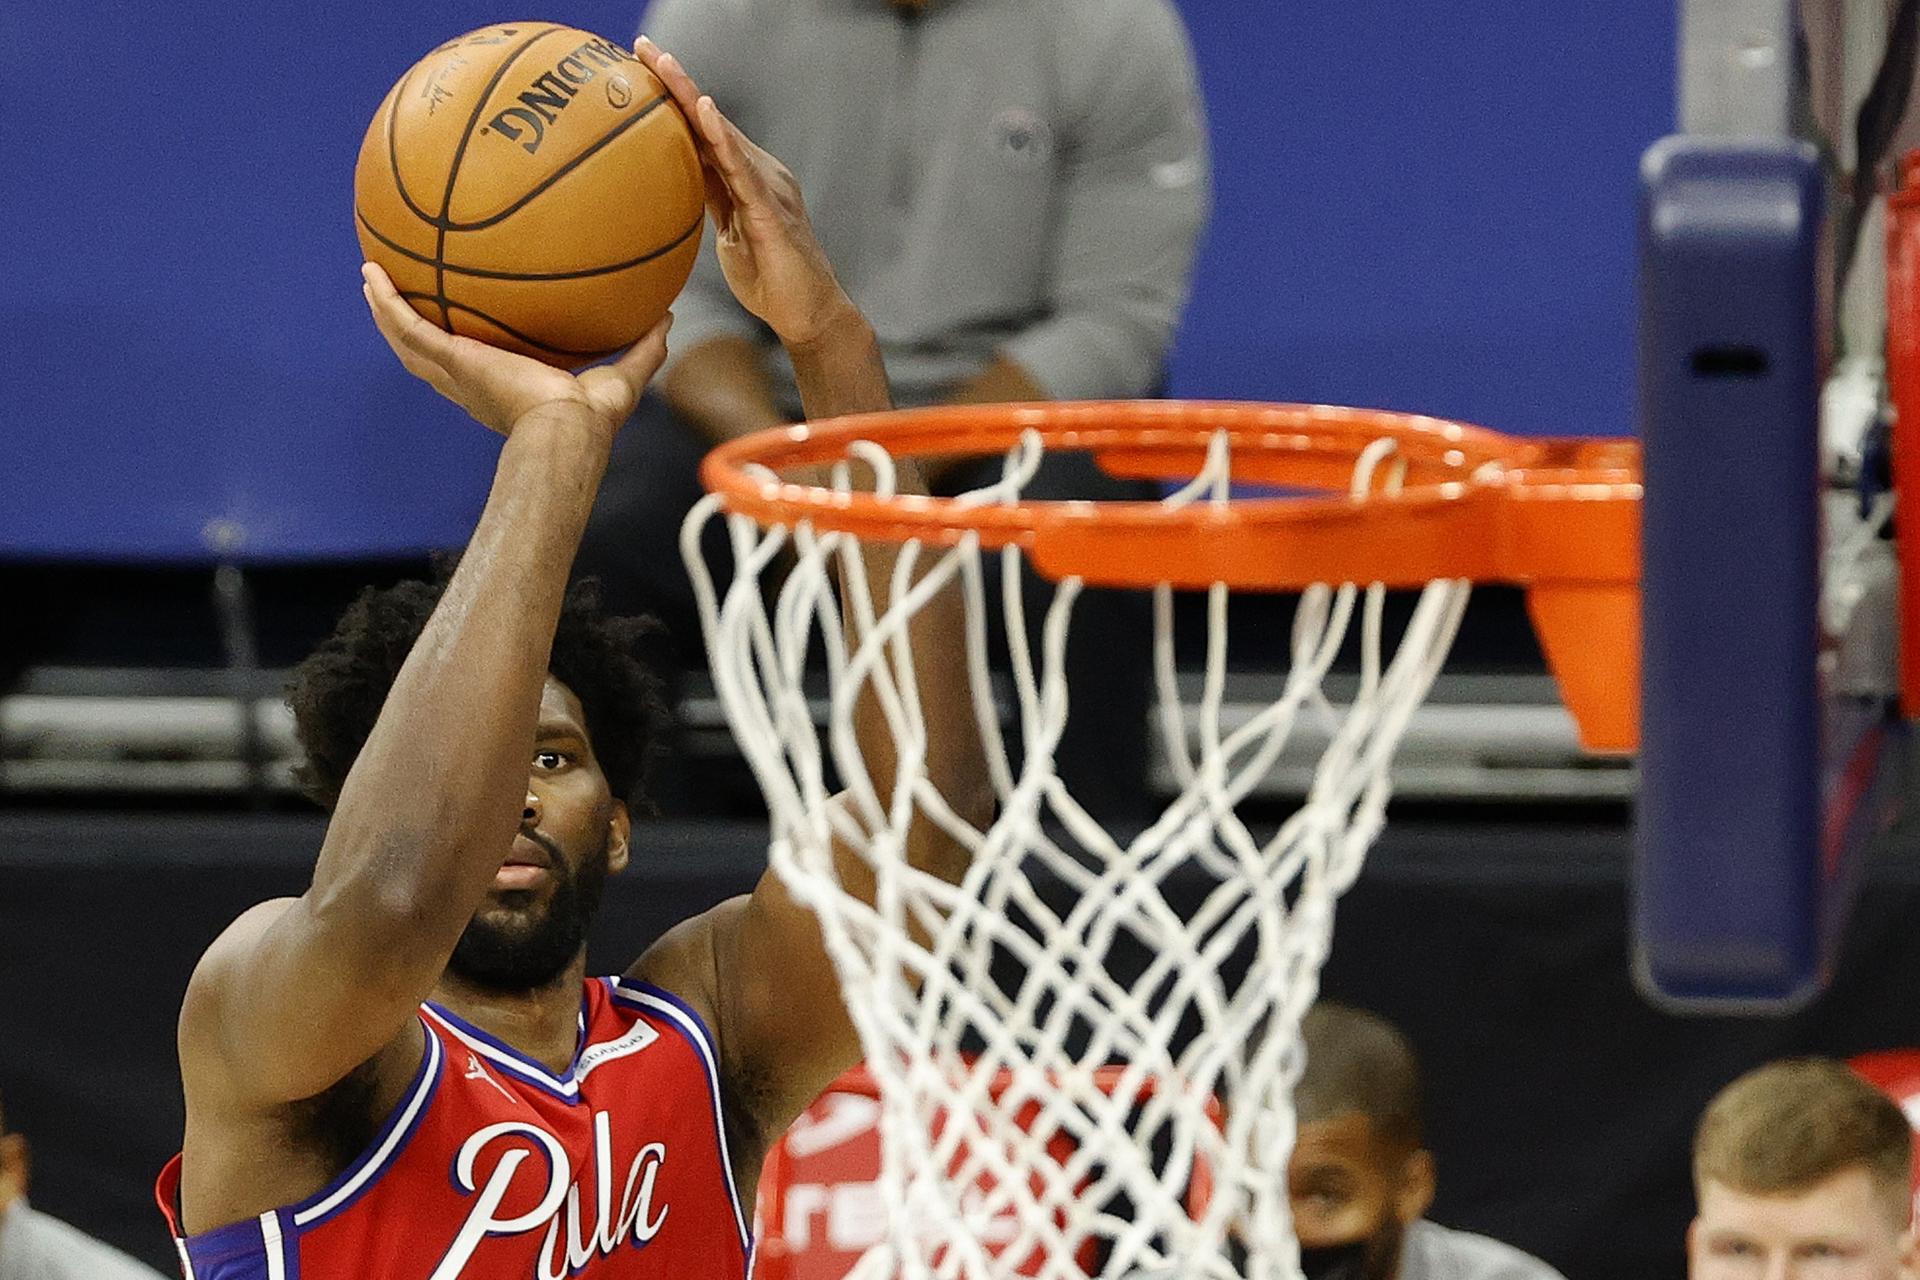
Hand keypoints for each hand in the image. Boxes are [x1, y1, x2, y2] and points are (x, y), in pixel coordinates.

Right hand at [360, 263, 669, 439]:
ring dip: (386, 312)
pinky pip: (408, 326)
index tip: (461, 329)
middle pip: (429, 355)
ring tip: (370, 280)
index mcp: (504, 390)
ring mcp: (457, 374)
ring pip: (407, 341)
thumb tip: (668, 316)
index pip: (476, 369)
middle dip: (412, 328)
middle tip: (400, 300)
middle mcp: (472, 384)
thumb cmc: (593, 420)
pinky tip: (371, 273)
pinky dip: (386, 302)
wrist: (568, 430)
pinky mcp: (452, 360)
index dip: (463, 350)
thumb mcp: (624, 377)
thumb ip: (644, 348)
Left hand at [636, 38, 858, 347]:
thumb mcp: (729, 236)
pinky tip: (705, 111)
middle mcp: (761, 173)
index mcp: (747, 179)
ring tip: (663, 64)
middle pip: (712, 121)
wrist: (810, 315)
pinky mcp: (772, 210)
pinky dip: (723, 138)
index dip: (675, 98)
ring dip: (692, 98)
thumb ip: (711, 203)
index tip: (640, 66)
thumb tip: (676, 184)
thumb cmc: (770, 281)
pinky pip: (743, 169)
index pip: (704, 132)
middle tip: (642, 47)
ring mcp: (769, 188)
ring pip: (725, 135)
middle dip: (677, 82)